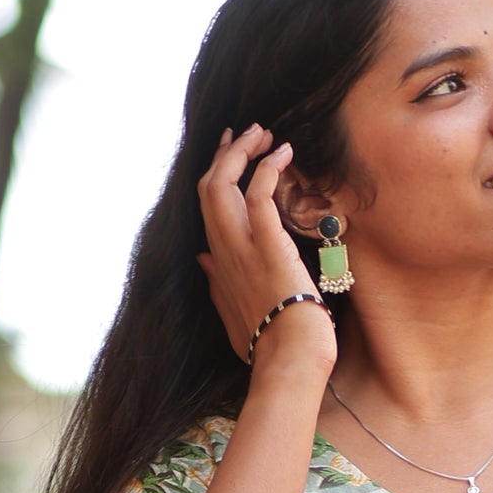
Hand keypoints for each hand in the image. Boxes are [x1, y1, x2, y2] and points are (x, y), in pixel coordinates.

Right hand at [196, 124, 336, 380]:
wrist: (290, 359)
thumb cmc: (269, 345)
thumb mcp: (233, 315)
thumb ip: (217, 286)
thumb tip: (203, 263)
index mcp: (219, 265)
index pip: (208, 210)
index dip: (216, 177)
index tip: (228, 156)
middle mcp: (224, 252)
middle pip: (208, 189)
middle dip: (225, 154)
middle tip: (247, 133)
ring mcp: (242, 248)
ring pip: (222, 184)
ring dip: (242, 152)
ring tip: (264, 134)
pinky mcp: (267, 246)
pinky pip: (258, 194)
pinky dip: (268, 168)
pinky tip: (283, 152)